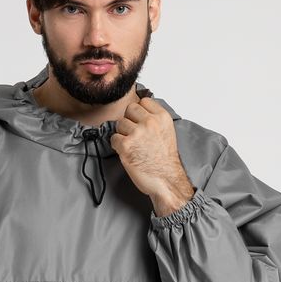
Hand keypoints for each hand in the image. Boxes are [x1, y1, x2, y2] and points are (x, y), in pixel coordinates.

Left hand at [109, 96, 195, 213]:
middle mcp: (150, 122)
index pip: (144, 101)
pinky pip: (113, 138)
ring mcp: (137, 133)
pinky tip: (127, 153)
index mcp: (162, 117)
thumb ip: (154, 120)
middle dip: (129, 121)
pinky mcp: (126, 145)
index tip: (140, 122)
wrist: (166, 180)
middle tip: (134, 135)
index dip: (139, 112)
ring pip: (120, 123)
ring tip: (132, 145)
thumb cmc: (165, 161)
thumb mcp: (167, 132)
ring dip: (122, 134)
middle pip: (129, 109)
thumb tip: (139, 113)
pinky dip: (117, 146)